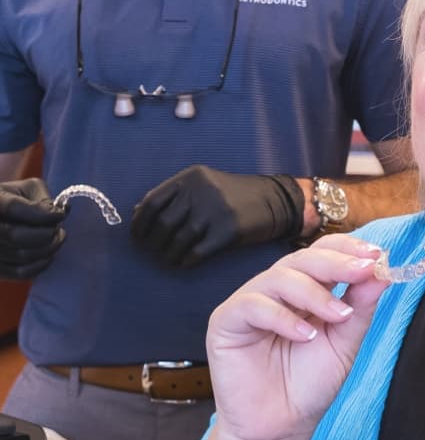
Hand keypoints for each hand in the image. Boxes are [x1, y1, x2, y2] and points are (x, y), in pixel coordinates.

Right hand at [0, 178, 67, 278]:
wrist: (2, 218)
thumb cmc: (16, 199)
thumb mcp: (27, 189)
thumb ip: (44, 198)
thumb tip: (63, 211)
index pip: (15, 209)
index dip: (43, 214)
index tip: (60, 215)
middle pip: (16, 236)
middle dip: (46, 233)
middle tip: (59, 229)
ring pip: (21, 255)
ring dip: (47, 248)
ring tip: (56, 238)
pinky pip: (20, 273)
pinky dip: (41, 265)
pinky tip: (49, 255)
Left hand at [131, 165, 304, 266]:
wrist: (273, 202)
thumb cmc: (232, 196)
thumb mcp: (203, 186)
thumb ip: (172, 196)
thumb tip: (136, 213)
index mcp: (191, 177)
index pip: (151, 203)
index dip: (139, 224)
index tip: (138, 238)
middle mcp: (202, 191)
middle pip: (162, 224)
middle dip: (153, 244)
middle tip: (154, 252)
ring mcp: (216, 211)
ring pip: (177, 241)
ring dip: (168, 255)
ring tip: (170, 259)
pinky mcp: (228, 231)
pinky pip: (196, 253)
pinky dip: (185, 261)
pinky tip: (186, 262)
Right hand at [205, 235, 387, 439]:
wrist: (281, 428)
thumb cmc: (309, 383)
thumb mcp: (344, 341)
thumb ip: (360, 306)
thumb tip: (379, 273)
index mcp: (305, 286)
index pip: (323, 252)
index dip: (348, 249)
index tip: (376, 255)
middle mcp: (277, 287)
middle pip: (303, 258)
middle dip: (337, 263)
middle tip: (363, 270)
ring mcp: (250, 301)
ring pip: (280, 276)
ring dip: (315, 293)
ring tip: (338, 315)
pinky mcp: (226, 320)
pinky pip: (253, 305)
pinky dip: (282, 317)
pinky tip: (304, 335)